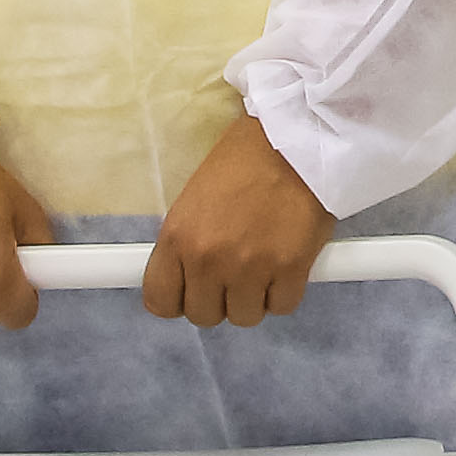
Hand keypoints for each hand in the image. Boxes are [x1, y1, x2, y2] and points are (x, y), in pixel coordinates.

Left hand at [146, 116, 340, 328]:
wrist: (295, 138)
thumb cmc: (245, 159)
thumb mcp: (195, 199)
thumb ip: (188, 243)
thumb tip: (189, 278)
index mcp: (177, 238)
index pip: (160, 301)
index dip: (178, 301)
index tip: (194, 291)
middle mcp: (207, 259)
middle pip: (203, 315)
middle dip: (219, 300)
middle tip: (235, 276)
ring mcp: (250, 267)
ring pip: (245, 316)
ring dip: (255, 298)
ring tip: (265, 269)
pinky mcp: (291, 268)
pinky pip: (283, 306)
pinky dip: (286, 292)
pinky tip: (288, 267)